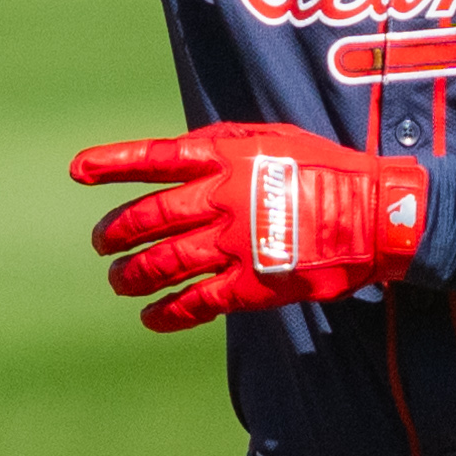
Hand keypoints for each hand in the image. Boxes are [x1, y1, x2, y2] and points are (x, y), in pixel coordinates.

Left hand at [72, 125, 429, 332]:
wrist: (376, 215)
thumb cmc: (329, 171)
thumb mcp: (275, 139)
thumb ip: (227, 148)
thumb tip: (186, 154)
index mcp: (226, 158)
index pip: (154, 159)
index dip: (111, 164)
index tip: (79, 172)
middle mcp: (221, 198)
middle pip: (148, 217)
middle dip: (116, 232)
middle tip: (102, 242)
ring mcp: (234, 244)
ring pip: (163, 262)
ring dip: (133, 274)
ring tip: (119, 281)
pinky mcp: (251, 284)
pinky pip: (196, 302)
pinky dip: (168, 312)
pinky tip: (153, 316)